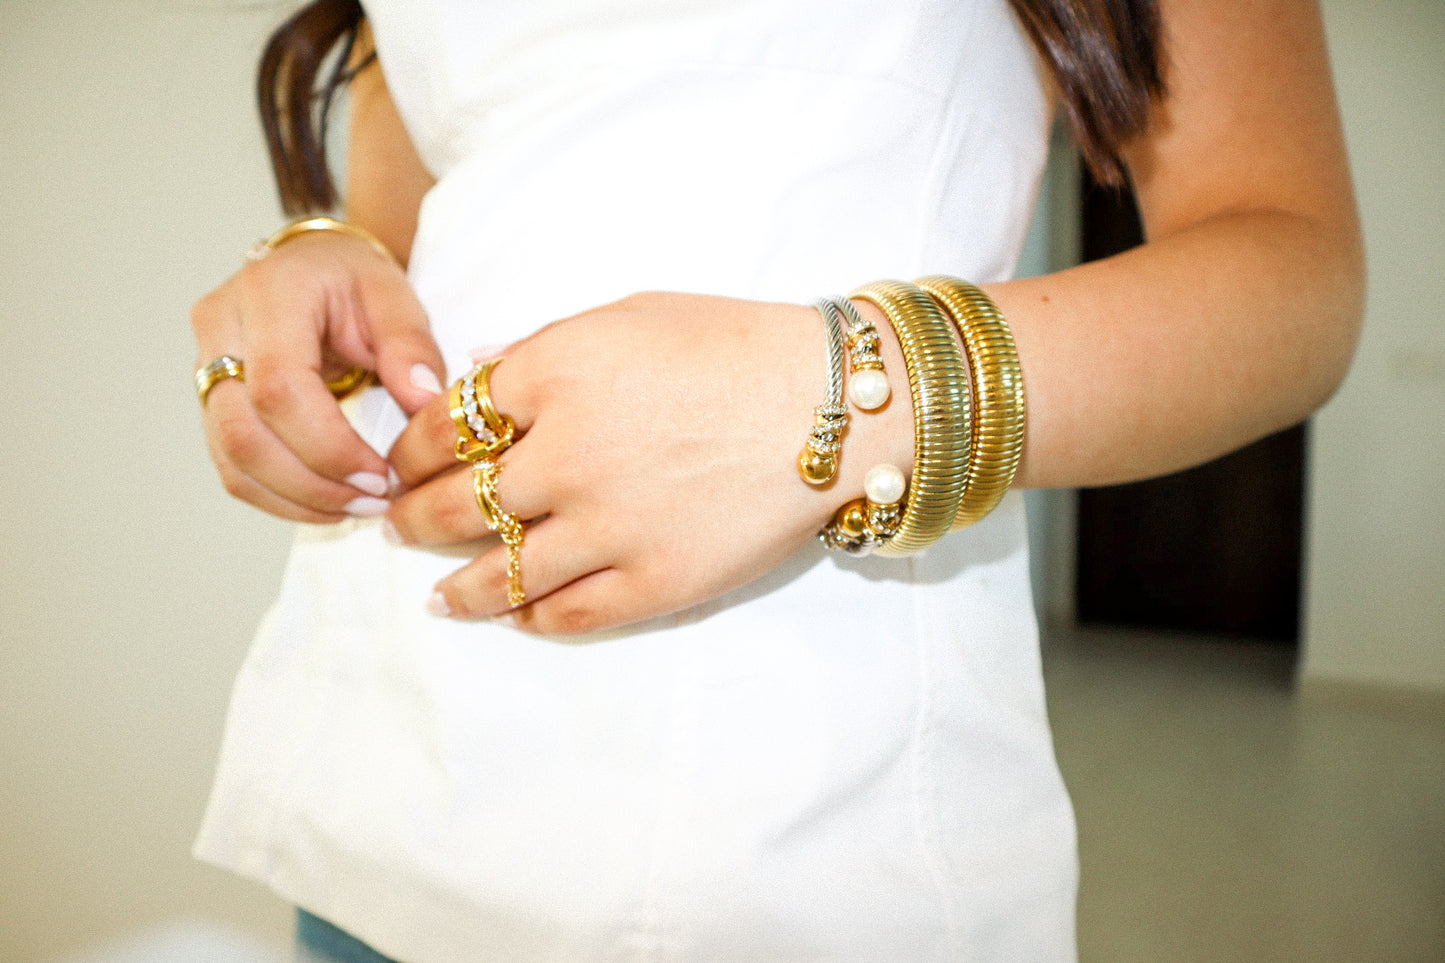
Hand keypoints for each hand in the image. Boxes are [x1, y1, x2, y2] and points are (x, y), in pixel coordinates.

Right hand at [191, 231, 444, 521]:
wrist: (313, 266)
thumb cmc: (353, 279)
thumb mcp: (394, 295)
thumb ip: (410, 345)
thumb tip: (424, 403)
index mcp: (268, 294)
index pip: (279, 388)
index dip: (329, 446)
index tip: (381, 476)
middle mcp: (221, 329)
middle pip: (244, 433)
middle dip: (312, 484)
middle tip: (373, 502)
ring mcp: (205, 366)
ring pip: (231, 458)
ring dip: (296, 499)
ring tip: (358, 508)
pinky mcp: (210, 401)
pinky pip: (232, 466)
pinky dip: (280, 496)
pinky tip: (330, 502)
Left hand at [385, 292, 911, 635]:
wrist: (834, 406)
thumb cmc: (734, 345)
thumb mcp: (630, 315)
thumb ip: (543, 345)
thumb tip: (476, 370)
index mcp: (553, 376)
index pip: (446, 426)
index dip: (411, 450)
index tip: (401, 464)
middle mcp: (565, 456)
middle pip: (453, 505)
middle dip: (413, 519)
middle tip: (397, 528)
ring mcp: (608, 528)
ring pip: (500, 575)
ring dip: (457, 589)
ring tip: (438, 599)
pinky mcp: (654, 582)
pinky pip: (568, 614)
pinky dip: (531, 619)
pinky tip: (514, 618)